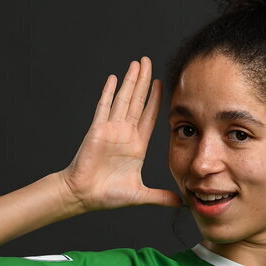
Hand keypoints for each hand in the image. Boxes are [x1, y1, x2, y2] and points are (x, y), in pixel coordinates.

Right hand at [59, 57, 181, 211]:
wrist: (83, 196)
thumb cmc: (108, 195)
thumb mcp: (141, 195)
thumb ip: (161, 197)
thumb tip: (182, 203)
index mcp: (136, 146)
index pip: (149, 117)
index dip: (156, 100)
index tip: (163, 84)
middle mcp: (125, 134)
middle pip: (138, 101)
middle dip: (144, 82)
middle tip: (149, 63)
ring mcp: (111, 130)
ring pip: (123, 99)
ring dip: (131, 81)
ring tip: (137, 63)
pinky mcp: (97, 130)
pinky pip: (104, 107)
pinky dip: (109, 92)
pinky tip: (114, 78)